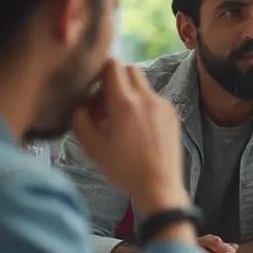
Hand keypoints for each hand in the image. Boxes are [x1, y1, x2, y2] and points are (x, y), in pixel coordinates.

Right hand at [70, 61, 186, 214]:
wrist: (159, 187)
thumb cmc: (124, 170)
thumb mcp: (93, 147)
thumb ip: (80, 120)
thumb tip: (79, 105)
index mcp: (125, 103)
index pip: (112, 65)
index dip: (99, 73)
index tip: (93, 92)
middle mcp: (147, 98)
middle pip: (128, 69)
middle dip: (114, 81)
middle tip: (105, 105)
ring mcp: (163, 104)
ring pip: (142, 84)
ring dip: (128, 93)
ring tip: (119, 121)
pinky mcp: (172, 114)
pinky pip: (153, 98)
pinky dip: (142, 105)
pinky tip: (137, 130)